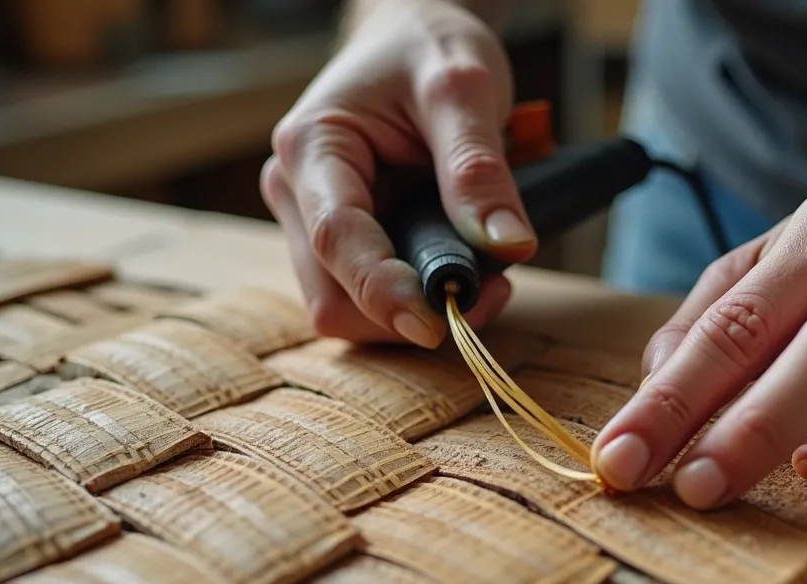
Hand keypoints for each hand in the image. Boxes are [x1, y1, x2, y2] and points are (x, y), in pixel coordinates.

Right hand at [262, 0, 534, 348]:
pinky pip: (371, 298)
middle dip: (405, 313)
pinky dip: (418, 302)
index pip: (335, 238)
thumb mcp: (464, 88)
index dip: (382, 291)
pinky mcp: (345, 244)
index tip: (437, 321)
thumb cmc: (428, 47)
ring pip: (349, 309)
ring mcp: (315, 223)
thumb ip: (479, 168)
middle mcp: (298, 193)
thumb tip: (508, 246)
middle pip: (332, 295)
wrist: (413, 37)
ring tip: (486, 281)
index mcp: (312, 147)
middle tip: (490, 293)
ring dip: (415, 314)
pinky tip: (464, 273)